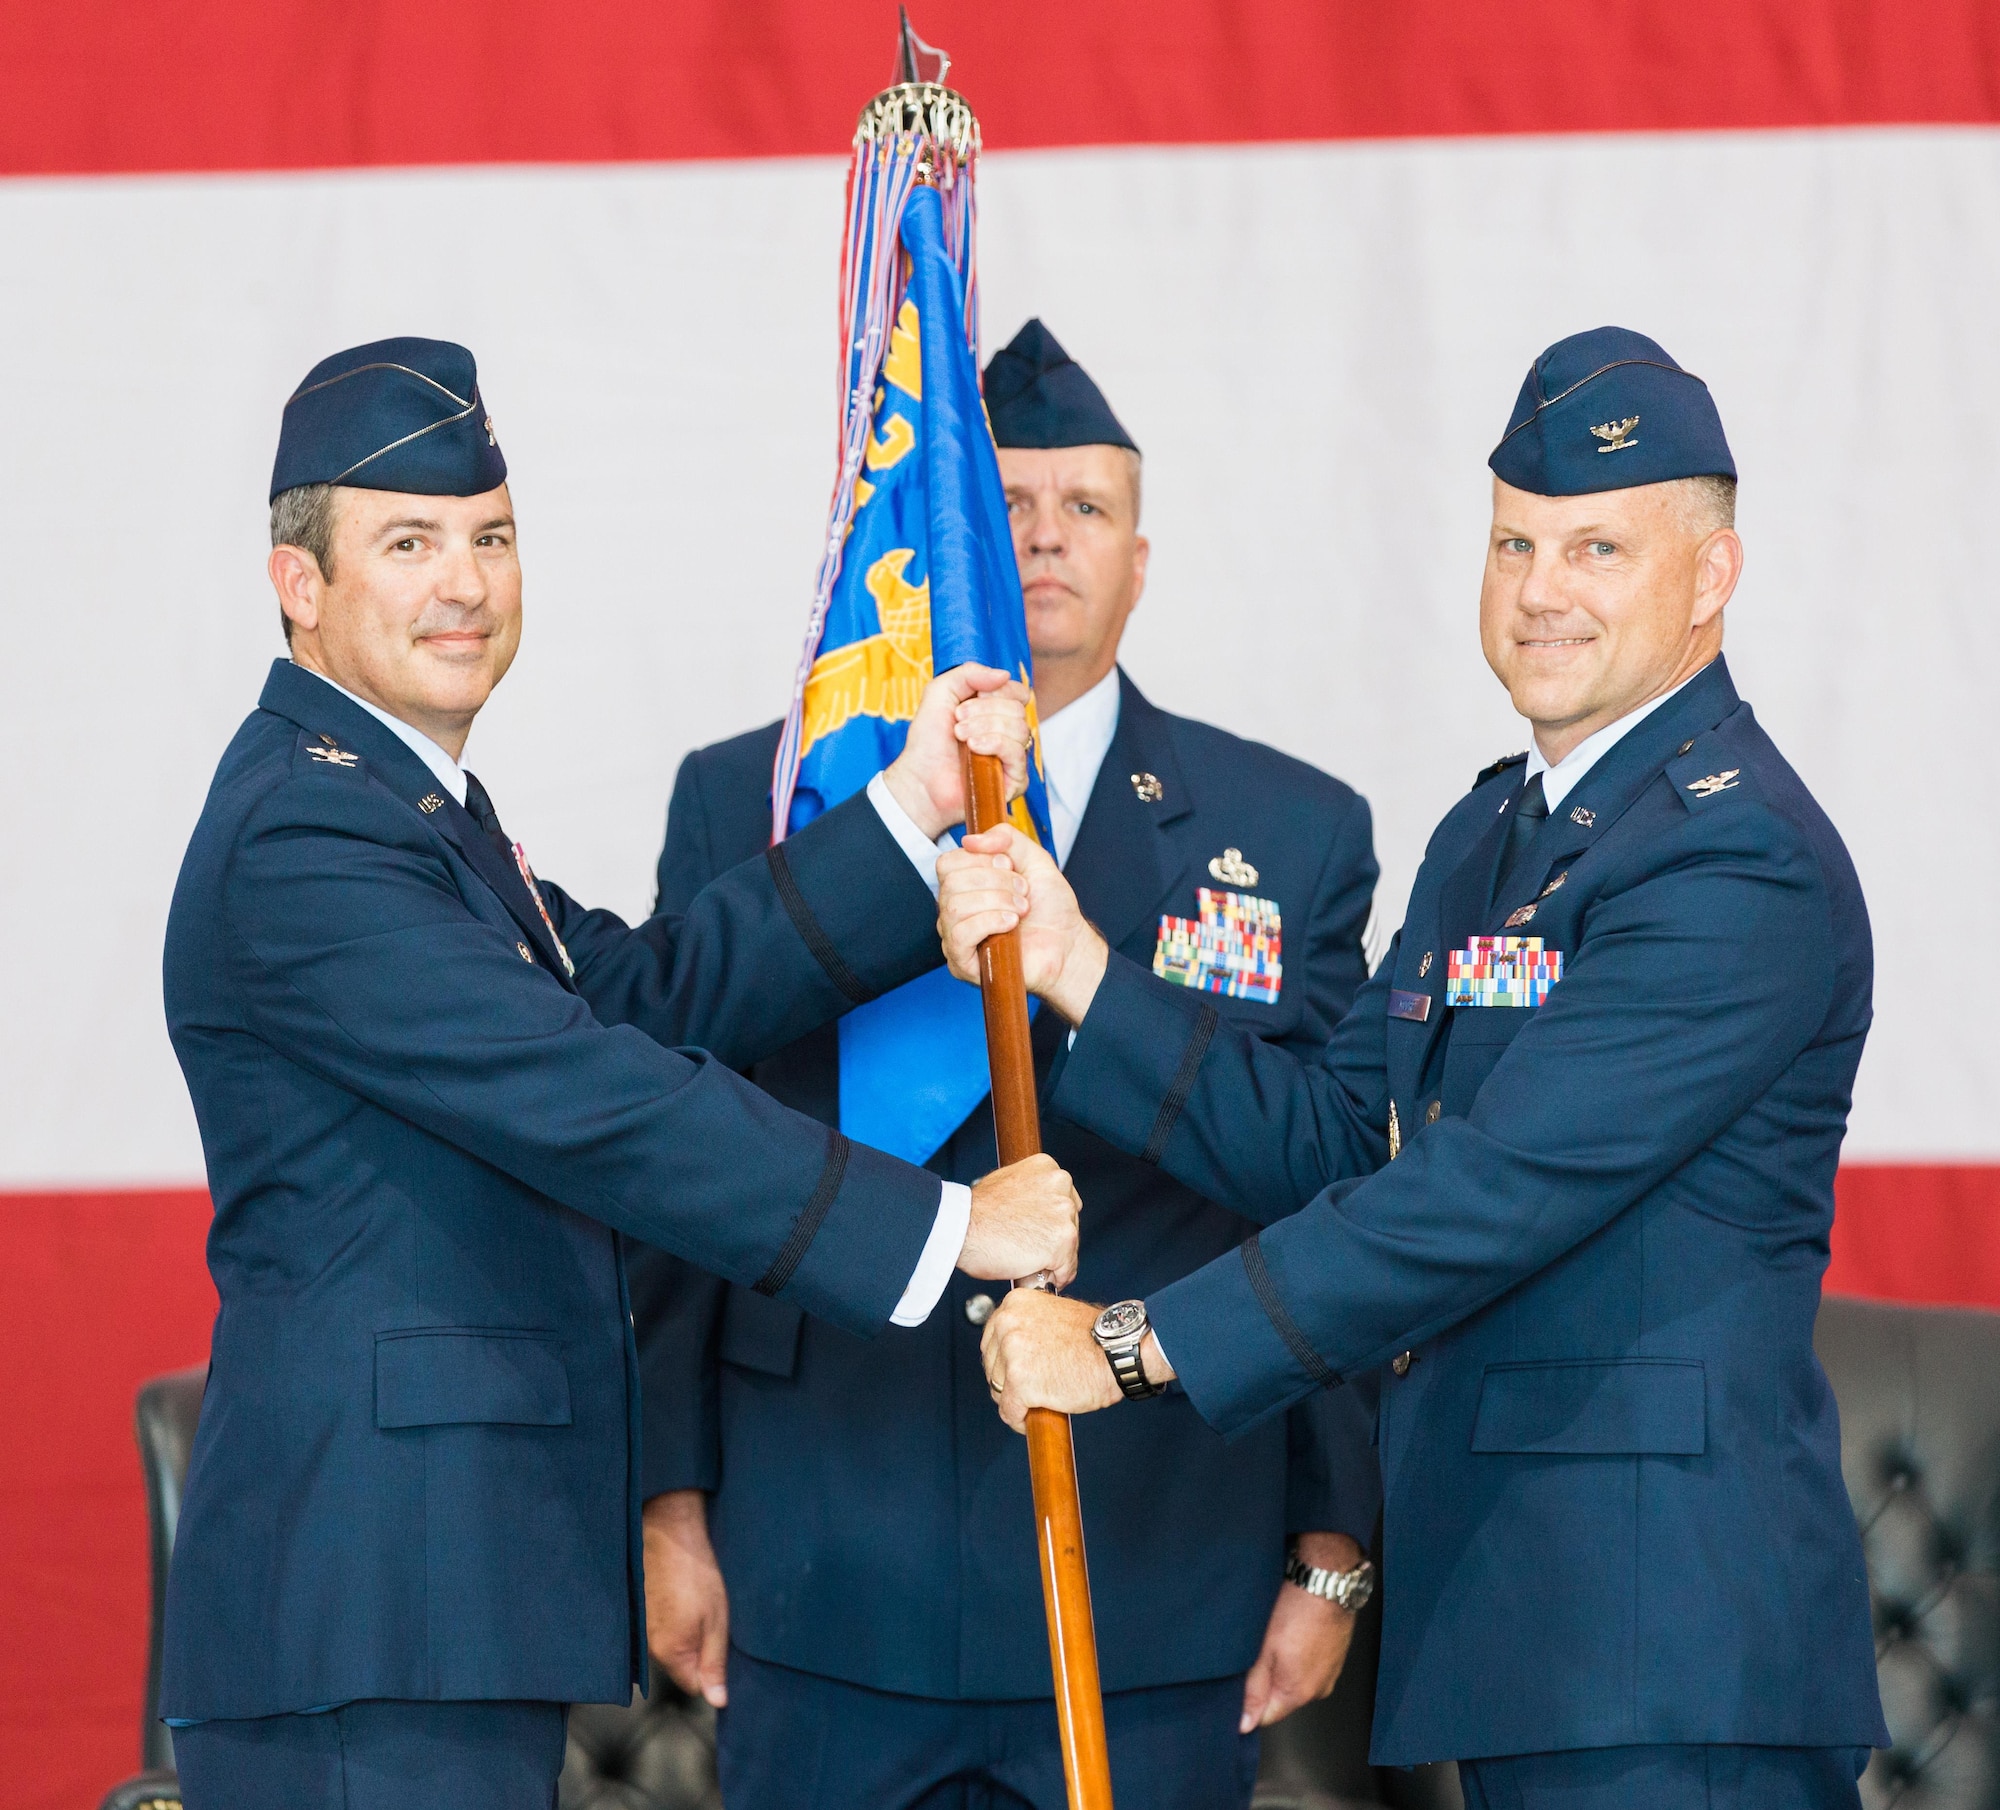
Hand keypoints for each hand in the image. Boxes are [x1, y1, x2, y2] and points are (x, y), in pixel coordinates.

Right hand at [641, 1490, 729, 1707]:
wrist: (669, 1534)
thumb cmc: (697, 1575)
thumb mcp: (717, 1621)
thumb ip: (715, 1664)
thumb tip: (718, 1702)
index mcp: (670, 1653)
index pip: (694, 1686)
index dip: (712, 1671)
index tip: (722, 1646)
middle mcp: (650, 1647)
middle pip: (681, 1667)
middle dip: (700, 1652)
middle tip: (713, 1620)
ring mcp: (642, 1630)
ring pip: (672, 1647)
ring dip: (687, 1633)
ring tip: (697, 1603)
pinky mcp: (640, 1613)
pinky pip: (661, 1629)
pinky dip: (674, 1619)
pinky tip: (682, 1597)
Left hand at [882, 664, 1032, 840]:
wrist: (920, 779)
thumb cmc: (928, 742)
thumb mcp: (940, 692)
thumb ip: (969, 673)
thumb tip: (1004, 674)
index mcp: (995, 712)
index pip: (1017, 692)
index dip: (995, 692)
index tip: (965, 703)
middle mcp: (1007, 733)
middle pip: (1018, 708)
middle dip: (983, 711)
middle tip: (957, 724)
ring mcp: (1012, 756)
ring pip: (1019, 728)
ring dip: (985, 727)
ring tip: (961, 738)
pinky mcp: (1014, 779)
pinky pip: (1017, 753)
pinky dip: (994, 745)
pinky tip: (974, 750)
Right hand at [937, 825, 1107, 1023]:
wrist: (1068, 943)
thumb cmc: (1050, 907)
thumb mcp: (1034, 858)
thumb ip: (1006, 837)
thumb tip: (970, 839)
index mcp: (964, 886)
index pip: (947, 863)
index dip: (980, 859)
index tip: (1010, 866)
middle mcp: (954, 910)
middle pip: (951, 883)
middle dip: (995, 881)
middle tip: (1023, 892)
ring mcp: (955, 937)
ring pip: (954, 906)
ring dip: (997, 901)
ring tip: (1021, 910)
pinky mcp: (962, 963)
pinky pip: (959, 934)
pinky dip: (989, 922)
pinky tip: (1010, 924)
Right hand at [961, 1154, 1079, 1288]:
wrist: (962, 1227)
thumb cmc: (976, 1212)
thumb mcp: (1006, 1184)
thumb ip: (1029, 1192)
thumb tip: (1037, 1209)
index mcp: (1047, 1167)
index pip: (1064, 1200)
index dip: (1050, 1221)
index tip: (1038, 1231)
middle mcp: (1061, 1185)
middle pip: (1071, 1222)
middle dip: (1053, 1239)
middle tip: (1029, 1248)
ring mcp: (1064, 1213)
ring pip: (1070, 1247)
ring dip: (1053, 1259)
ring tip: (1027, 1261)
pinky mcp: (1062, 1241)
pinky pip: (1067, 1269)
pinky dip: (1055, 1277)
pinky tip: (1036, 1275)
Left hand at [980, 1288, 1173, 1430]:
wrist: (1117, 1353)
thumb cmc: (1094, 1338)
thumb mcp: (1053, 1314)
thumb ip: (1028, 1324)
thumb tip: (1009, 1347)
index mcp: (1014, 1303)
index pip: (991, 1340)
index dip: (1005, 1361)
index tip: (1017, 1370)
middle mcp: (1007, 1323)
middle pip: (992, 1365)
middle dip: (1009, 1382)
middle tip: (1032, 1388)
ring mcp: (1012, 1353)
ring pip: (998, 1390)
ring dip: (1015, 1400)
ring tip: (1038, 1401)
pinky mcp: (1020, 1383)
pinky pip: (1009, 1412)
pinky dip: (1020, 1420)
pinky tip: (1036, 1416)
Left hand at [1239, 1531, 1363, 1731]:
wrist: (1327, 1581)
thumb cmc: (1296, 1610)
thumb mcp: (1265, 1650)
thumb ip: (1254, 1689)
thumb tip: (1245, 1724)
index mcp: (1299, 1692)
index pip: (1267, 1717)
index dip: (1249, 1704)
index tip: (1240, 1682)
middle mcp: (1319, 1689)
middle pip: (1282, 1699)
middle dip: (1265, 1681)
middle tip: (1256, 1651)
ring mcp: (1330, 1673)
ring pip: (1295, 1681)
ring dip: (1282, 1667)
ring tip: (1275, 1638)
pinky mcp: (1335, 1658)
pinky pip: (1310, 1667)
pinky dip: (1298, 1656)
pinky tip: (1292, 1633)